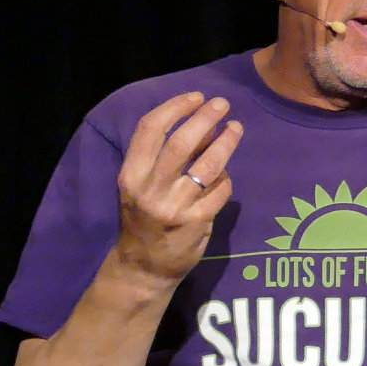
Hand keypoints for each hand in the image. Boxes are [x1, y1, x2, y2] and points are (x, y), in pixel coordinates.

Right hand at [115, 92, 242, 285]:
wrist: (142, 268)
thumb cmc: (142, 219)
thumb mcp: (140, 187)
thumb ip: (163, 158)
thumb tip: (201, 123)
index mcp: (131, 174)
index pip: (150, 129)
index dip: (175, 107)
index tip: (196, 97)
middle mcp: (150, 189)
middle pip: (181, 142)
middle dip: (205, 117)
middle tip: (222, 104)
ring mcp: (175, 207)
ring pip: (207, 164)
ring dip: (225, 141)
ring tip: (235, 128)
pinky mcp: (197, 222)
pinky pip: (220, 190)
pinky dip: (226, 178)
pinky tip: (226, 174)